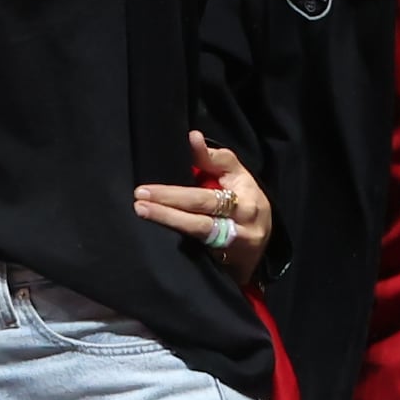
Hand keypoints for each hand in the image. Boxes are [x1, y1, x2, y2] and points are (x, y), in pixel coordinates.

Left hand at [129, 129, 271, 287]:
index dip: (189, 177)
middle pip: (203, 209)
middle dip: (168, 202)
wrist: (260, 248)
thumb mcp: (238, 178)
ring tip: (142, 210)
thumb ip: (214, 159)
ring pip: (198, 231)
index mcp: (246, 196)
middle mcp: (242, 222)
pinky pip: (196, 251)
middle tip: (140, 195)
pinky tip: (154, 236)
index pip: (216, 183)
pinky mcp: (222, 262)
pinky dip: (174, 242)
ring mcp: (232, 245)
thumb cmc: (245, 204)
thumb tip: (192, 137)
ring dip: (168, 220)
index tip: (153, 181)